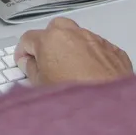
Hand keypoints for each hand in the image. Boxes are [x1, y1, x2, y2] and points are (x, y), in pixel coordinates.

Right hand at [15, 17, 133, 85]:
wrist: (109, 105)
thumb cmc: (73, 95)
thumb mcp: (40, 86)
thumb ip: (30, 69)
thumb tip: (28, 62)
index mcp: (50, 39)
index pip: (28, 38)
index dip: (23, 51)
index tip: (23, 62)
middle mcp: (73, 33)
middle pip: (54, 29)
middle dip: (48, 42)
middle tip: (46, 62)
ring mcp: (95, 39)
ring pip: (77, 35)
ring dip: (70, 47)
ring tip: (69, 69)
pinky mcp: (112, 49)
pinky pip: (96, 47)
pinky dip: (90, 55)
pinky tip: (89, 73)